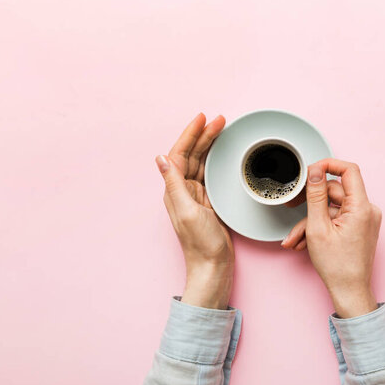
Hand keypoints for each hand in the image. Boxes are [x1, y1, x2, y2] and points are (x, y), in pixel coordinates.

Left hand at [155, 113, 232, 309]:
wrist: (213, 266)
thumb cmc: (201, 243)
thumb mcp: (187, 211)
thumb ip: (174, 184)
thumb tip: (160, 158)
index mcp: (175, 190)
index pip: (180, 154)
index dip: (190, 134)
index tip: (201, 118)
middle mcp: (183, 190)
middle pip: (193, 155)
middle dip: (204, 135)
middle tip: (219, 120)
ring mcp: (196, 196)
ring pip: (203, 162)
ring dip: (211, 145)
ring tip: (222, 130)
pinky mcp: (209, 202)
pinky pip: (211, 174)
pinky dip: (217, 161)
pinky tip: (223, 154)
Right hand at [281, 159, 381, 317]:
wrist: (349, 292)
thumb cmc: (337, 267)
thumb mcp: (318, 227)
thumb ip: (315, 196)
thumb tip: (315, 171)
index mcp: (362, 208)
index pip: (349, 171)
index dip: (328, 165)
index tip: (311, 170)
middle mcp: (368, 210)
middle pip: (335, 192)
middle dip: (311, 204)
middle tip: (292, 209)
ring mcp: (365, 219)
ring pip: (332, 208)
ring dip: (311, 221)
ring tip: (296, 239)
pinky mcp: (360, 227)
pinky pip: (337, 218)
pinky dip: (321, 227)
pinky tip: (305, 241)